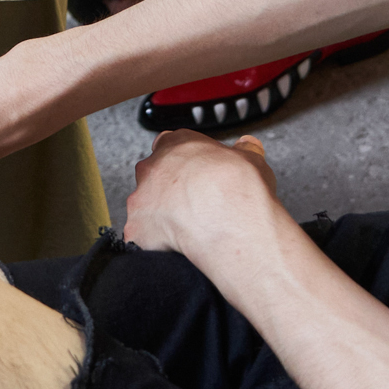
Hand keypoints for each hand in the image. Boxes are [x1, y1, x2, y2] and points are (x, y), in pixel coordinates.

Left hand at [122, 131, 279, 254]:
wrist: (230, 224)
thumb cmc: (238, 191)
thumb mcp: (252, 159)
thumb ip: (245, 150)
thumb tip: (247, 145)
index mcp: (178, 144)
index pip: (171, 144)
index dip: (184, 161)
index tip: (196, 172)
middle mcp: (155, 166)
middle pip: (154, 173)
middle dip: (169, 186)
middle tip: (194, 201)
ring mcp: (142, 196)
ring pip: (144, 203)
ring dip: (160, 213)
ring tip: (187, 226)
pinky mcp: (136, 226)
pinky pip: (140, 234)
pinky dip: (153, 240)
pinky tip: (175, 245)